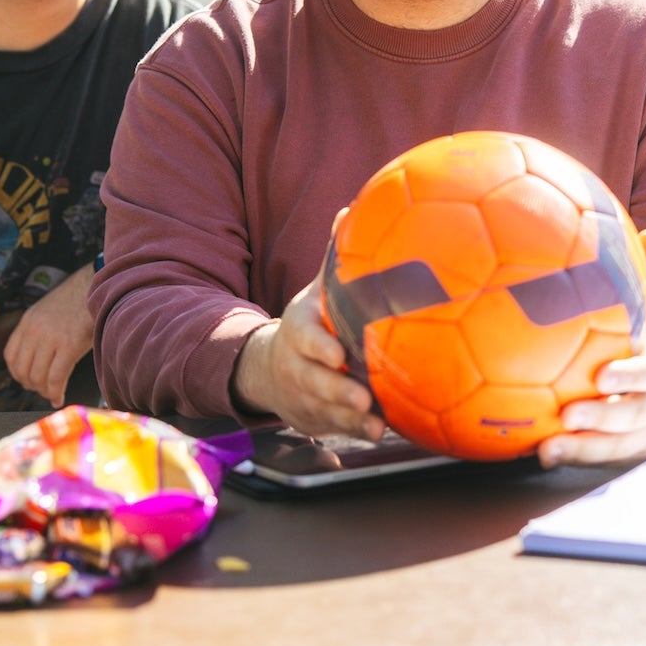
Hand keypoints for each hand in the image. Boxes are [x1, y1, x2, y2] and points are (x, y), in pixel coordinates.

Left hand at [4, 265, 95, 406]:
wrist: (100, 286)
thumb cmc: (80, 300)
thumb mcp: (49, 310)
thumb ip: (39, 330)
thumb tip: (38, 358)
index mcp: (28, 321)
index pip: (10, 356)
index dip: (18, 374)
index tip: (28, 380)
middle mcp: (35, 330)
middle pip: (22, 370)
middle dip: (31, 385)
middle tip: (43, 390)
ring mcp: (51, 338)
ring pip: (38, 377)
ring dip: (44, 391)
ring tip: (52, 394)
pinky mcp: (70, 345)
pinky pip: (56, 377)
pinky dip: (55, 392)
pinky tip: (59, 397)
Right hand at [230, 274, 383, 440]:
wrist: (268, 367)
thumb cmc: (307, 325)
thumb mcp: (314, 294)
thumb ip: (333, 262)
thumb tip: (348, 213)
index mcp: (298, 331)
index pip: (306, 338)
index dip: (320, 347)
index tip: (338, 353)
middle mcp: (296, 365)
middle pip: (315, 381)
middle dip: (339, 391)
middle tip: (363, 398)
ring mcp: (303, 396)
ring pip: (326, 409)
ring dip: (351, 419)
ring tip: (376, 424)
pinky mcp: (314, 418)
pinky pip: (335, 428)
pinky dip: (355, 431)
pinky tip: (377, 431)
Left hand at [536, 230, 645, 468]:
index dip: (629, 377)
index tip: (603, 376)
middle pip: (631, 416)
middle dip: (601, 419)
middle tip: (567, 415)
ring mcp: (641, 433)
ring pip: (613, 446)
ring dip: (580, 449)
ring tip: (546, 450)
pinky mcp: (625, 452)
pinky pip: (597, 457)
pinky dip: (570, 457)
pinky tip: (534, 453)